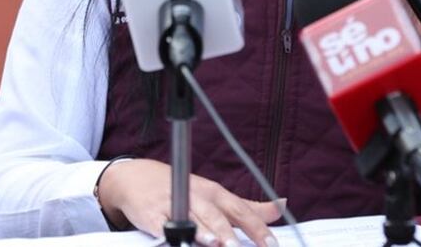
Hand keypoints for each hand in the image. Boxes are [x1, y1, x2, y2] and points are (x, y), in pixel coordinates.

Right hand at [97, 158, 281, 246]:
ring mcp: (174, 204)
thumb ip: (248, 207)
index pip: (241, 210)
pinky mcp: (152, 215)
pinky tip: (178, 239)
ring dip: (205, 232)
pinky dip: (171, 233)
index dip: (256, 228)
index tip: (271, 244)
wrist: (139, 179)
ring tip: (217, 243)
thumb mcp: (218, 196)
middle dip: (230, 233)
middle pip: (217, 215)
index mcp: (216, 194)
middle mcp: (198, 197)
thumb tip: (281, 207)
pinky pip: (162, 225)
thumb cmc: (185, 191)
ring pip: (192, 219)